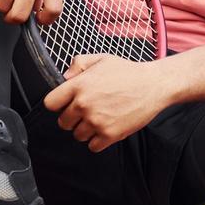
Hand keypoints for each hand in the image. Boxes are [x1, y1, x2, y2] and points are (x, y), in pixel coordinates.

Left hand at [42, 55, 174, 151]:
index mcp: (78, 86)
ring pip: (77, 135)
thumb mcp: (101, 59)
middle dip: (72, 118)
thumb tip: (65, 77)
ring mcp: (96, 121)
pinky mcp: (110, 134)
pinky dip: (97, 141)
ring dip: (85, 130)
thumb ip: (78, 64)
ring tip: (98, 119)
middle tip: (85, 112)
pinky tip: (105, 128)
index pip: (50, 103)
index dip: (57, 104)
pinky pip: (93, 146)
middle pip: (63, 122)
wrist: (153, 85)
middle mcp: (84, 105)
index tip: (65, 104)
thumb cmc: (128, 72)